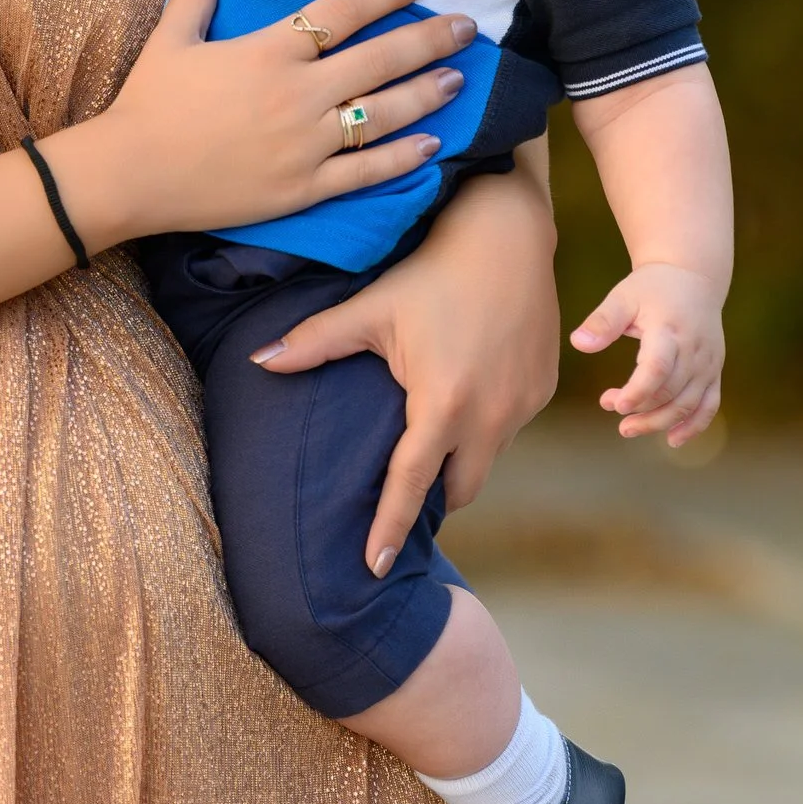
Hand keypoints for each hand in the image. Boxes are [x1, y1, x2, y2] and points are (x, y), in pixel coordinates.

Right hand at [73, 0, 475, 245]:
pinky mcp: (302, 188)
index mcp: (270, 50)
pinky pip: (365, 173)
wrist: (130, 175)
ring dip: (427, 93)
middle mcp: (298, 93)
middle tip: (468, 26)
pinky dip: (403, 158)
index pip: (343, 10)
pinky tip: (433, 145)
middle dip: (430, 39)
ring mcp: (305, 144)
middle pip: (380, 59)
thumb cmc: (148, 103)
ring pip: (384, 115)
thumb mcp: (171, 38)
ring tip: (458, 78)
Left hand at [255, 156, 560, 571]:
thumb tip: (258, 361)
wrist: (507, 234)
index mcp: (442, 405)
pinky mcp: (544, 390)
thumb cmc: (430, 271)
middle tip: (400, 501)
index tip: (372, 569)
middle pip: (458, 489)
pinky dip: (485, 428)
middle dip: (431, 499)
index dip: (388, 528)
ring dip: (459, 461)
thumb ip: (315, 342)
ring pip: (486, 459)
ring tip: (430, 452)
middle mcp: (490, 417)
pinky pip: (509, 428)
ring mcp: (523, 406)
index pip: (410, 486)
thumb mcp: (370, 308)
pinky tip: (466, 401)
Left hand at [570, 261, 723, 445]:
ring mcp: (708, 363)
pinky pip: (709, 404)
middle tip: (609, 407)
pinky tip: (673, 440)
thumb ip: (602, 321)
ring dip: (660, 422)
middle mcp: (694, 350)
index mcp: (670, 330)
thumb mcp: (623, 297)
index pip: (658, 368)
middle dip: (641, 409)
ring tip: (627, 429)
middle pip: (672, 392)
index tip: (614, 404)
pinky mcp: (715, 370)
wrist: (693, 277)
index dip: (637, 391)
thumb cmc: (651, 288)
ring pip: (689, 403)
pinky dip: (694, 425)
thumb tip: (578, 343)